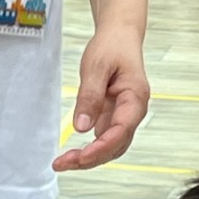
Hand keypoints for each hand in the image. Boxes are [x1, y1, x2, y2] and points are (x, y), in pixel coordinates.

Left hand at [52, 29, 149, 171]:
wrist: (120, 35)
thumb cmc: (112, 46)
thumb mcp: (96, 66)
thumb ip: (90, 96)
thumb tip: (81, 127)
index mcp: (135, 98)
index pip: (121, 131)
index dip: (101, 148)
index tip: (80, 157)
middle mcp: (133, 112)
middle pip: (116, 146)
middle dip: (91, 159)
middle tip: (62, 163)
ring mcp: (124, 116)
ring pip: (110, 147)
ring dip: (89, 158)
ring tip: (63, 162)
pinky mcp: (113, 117)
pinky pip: (104, 139)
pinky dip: (89, 149)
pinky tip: (72, 153)